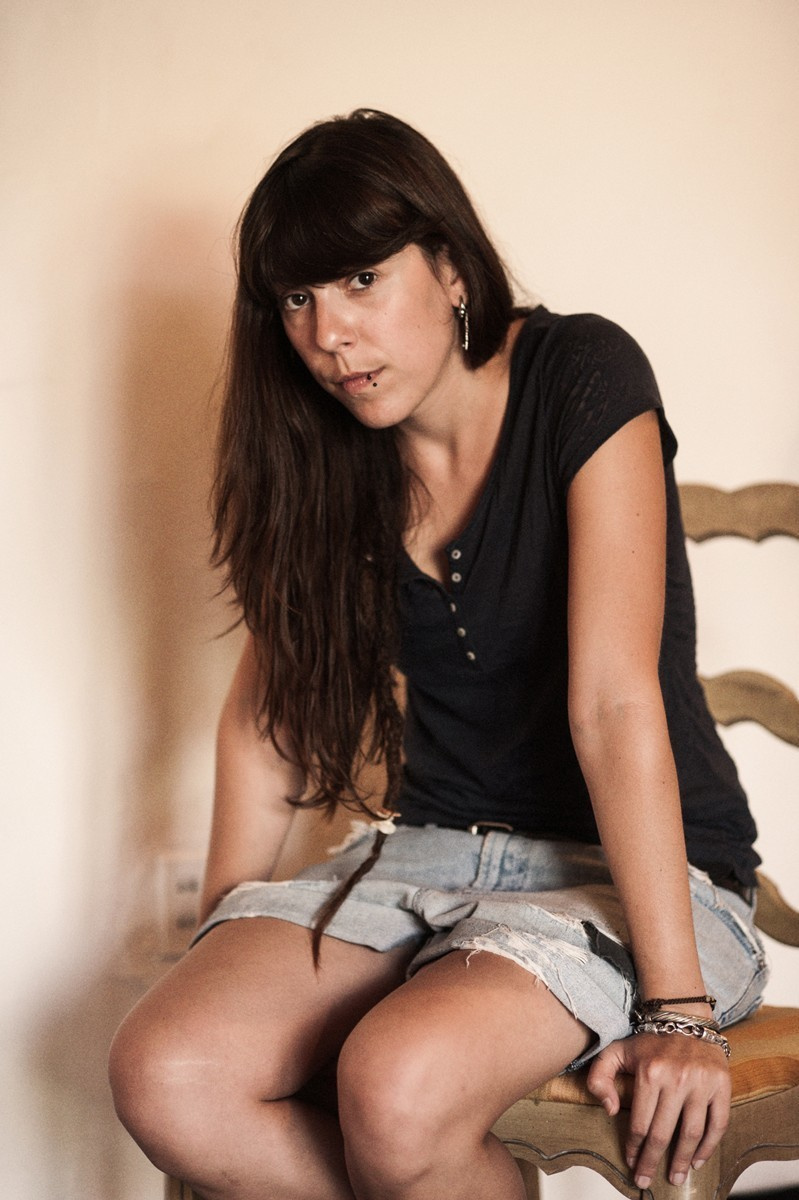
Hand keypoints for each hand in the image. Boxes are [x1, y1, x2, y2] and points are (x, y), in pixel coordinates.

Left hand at [586, 1033, 730, 1188]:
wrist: (684, 1018)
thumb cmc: (650, 1040)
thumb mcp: (616, 1051)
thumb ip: (600, 1076)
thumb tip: (609, 1110)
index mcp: (650, 1072)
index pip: (640, 1122)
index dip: (634, 1147)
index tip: (631, 1161)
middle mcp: (677, 1079)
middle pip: (663, 1133)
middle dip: (652, 1161)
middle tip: (646, 1179)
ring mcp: (701, 1083)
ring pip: (691, 1133)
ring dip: (681, 1161)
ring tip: (675, 1177)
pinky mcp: (721, 1086)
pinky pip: (717, 1124)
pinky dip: (708, 1147)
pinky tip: (697, 1160)